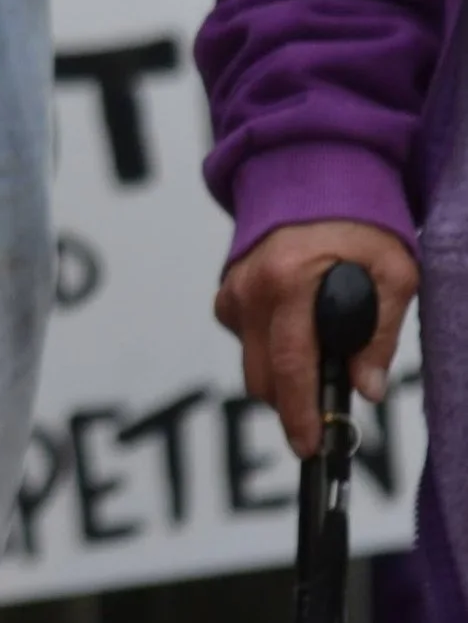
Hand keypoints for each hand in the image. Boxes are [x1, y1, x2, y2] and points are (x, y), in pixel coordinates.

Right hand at [214, 219, 417, 456]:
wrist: (315, 177)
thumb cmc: (360, 225)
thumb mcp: (394, 275)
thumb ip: (380, 335)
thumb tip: (366, 389)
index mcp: (290, 281)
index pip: (291, 365)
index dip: (300, 413)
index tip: (310, 445)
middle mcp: (252, 287)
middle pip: (261, 375)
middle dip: (290, 404)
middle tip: (323, 418)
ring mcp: (234, 287)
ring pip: (250, 361)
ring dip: (280, 376)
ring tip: (319, 364)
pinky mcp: (227, 289)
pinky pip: (241, 337)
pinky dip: (267, 347)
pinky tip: (295, 330)